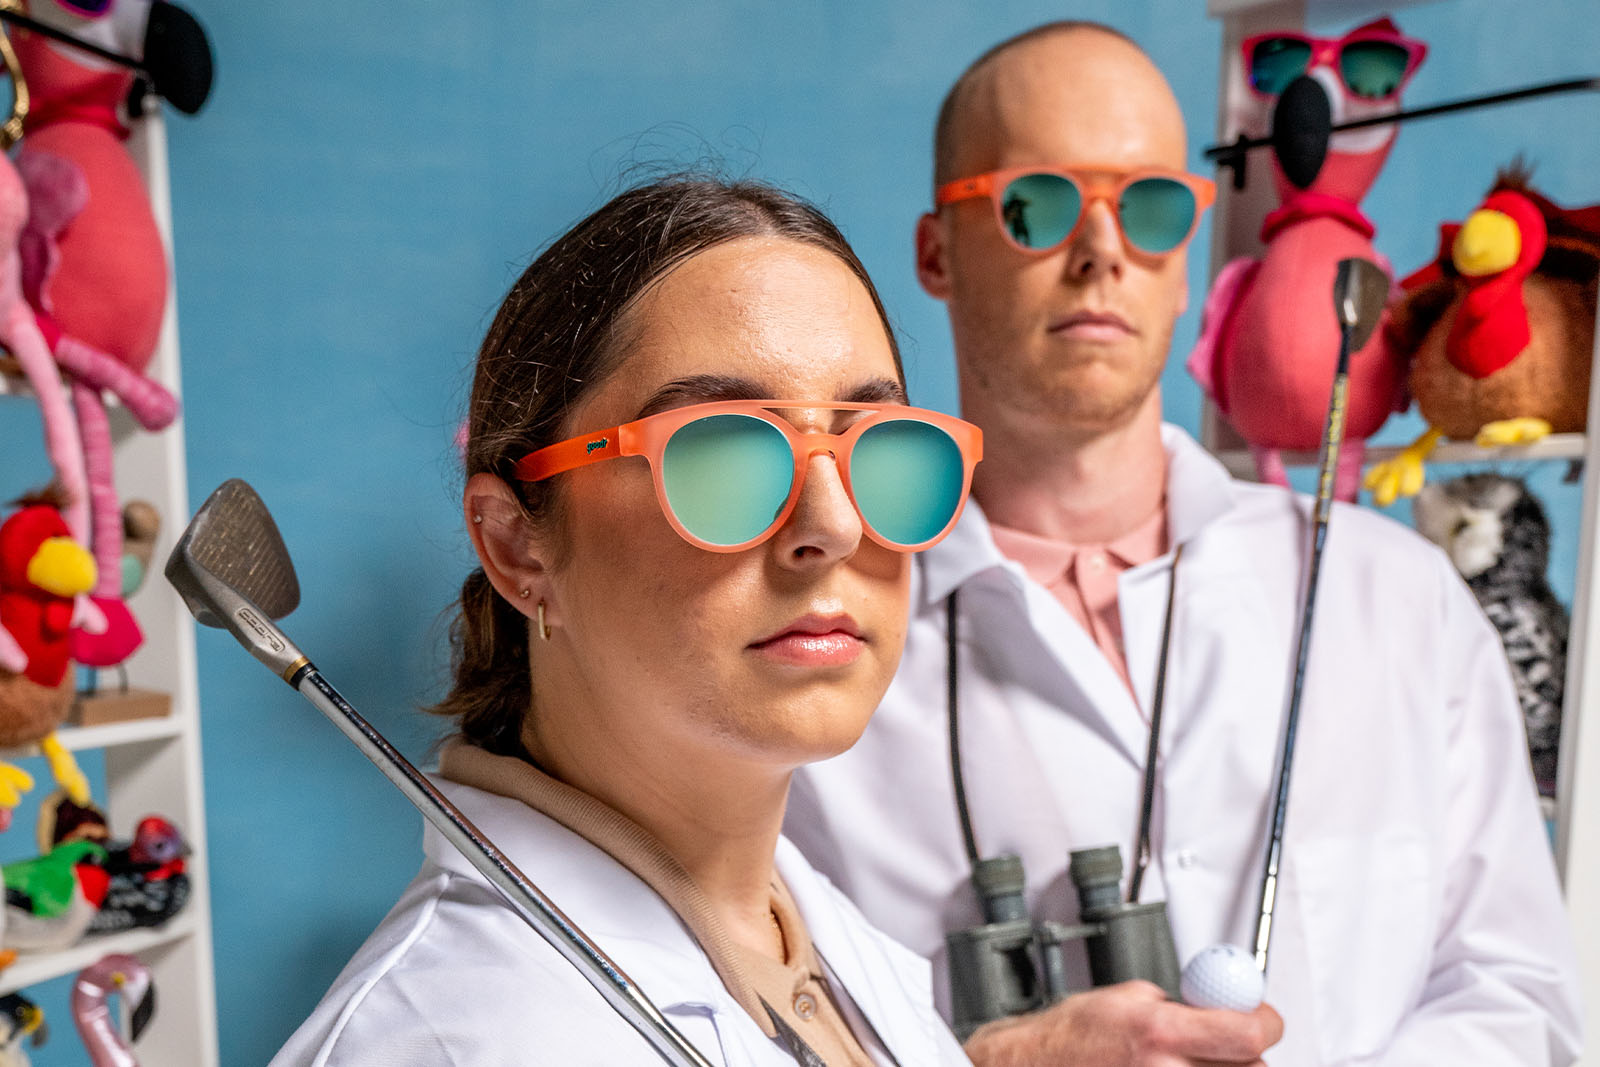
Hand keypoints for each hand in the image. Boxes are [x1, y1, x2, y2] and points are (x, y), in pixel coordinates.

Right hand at [963, 980, 1283, 1066]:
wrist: (1034, 1066)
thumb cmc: (1071, 1037)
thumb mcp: (1128, 997)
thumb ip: (1183, 1005)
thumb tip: (1227, 1003)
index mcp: (1157, 1032)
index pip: (1247, 1035)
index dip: (1265, 1021)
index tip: (1262, 1016)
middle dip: (1245, 1052)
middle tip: (1228, 1042)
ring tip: (1186, 1058)